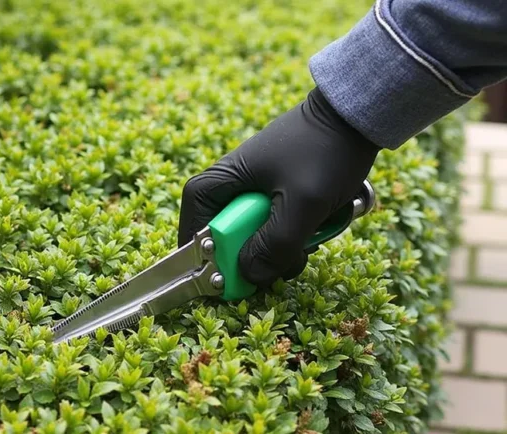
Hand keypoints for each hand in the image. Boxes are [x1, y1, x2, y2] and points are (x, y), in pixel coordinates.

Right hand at [178, 87, 380, 287]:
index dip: (198, 249)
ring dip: (281, 247)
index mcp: (226, 178)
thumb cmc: (325, 151)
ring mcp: (260, 189)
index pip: (195, 217)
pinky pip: (279, 226)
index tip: (216, 277)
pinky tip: (316, 229)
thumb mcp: (302, 203)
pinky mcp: (282, 193)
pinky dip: (295, 235)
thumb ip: (275, 243)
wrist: (359, 118)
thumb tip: (250, 275)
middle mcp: (237, 184)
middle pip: (228, 234)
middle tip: (280, 264)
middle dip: (253, 255)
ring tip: (309, 239)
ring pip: (257, 235)